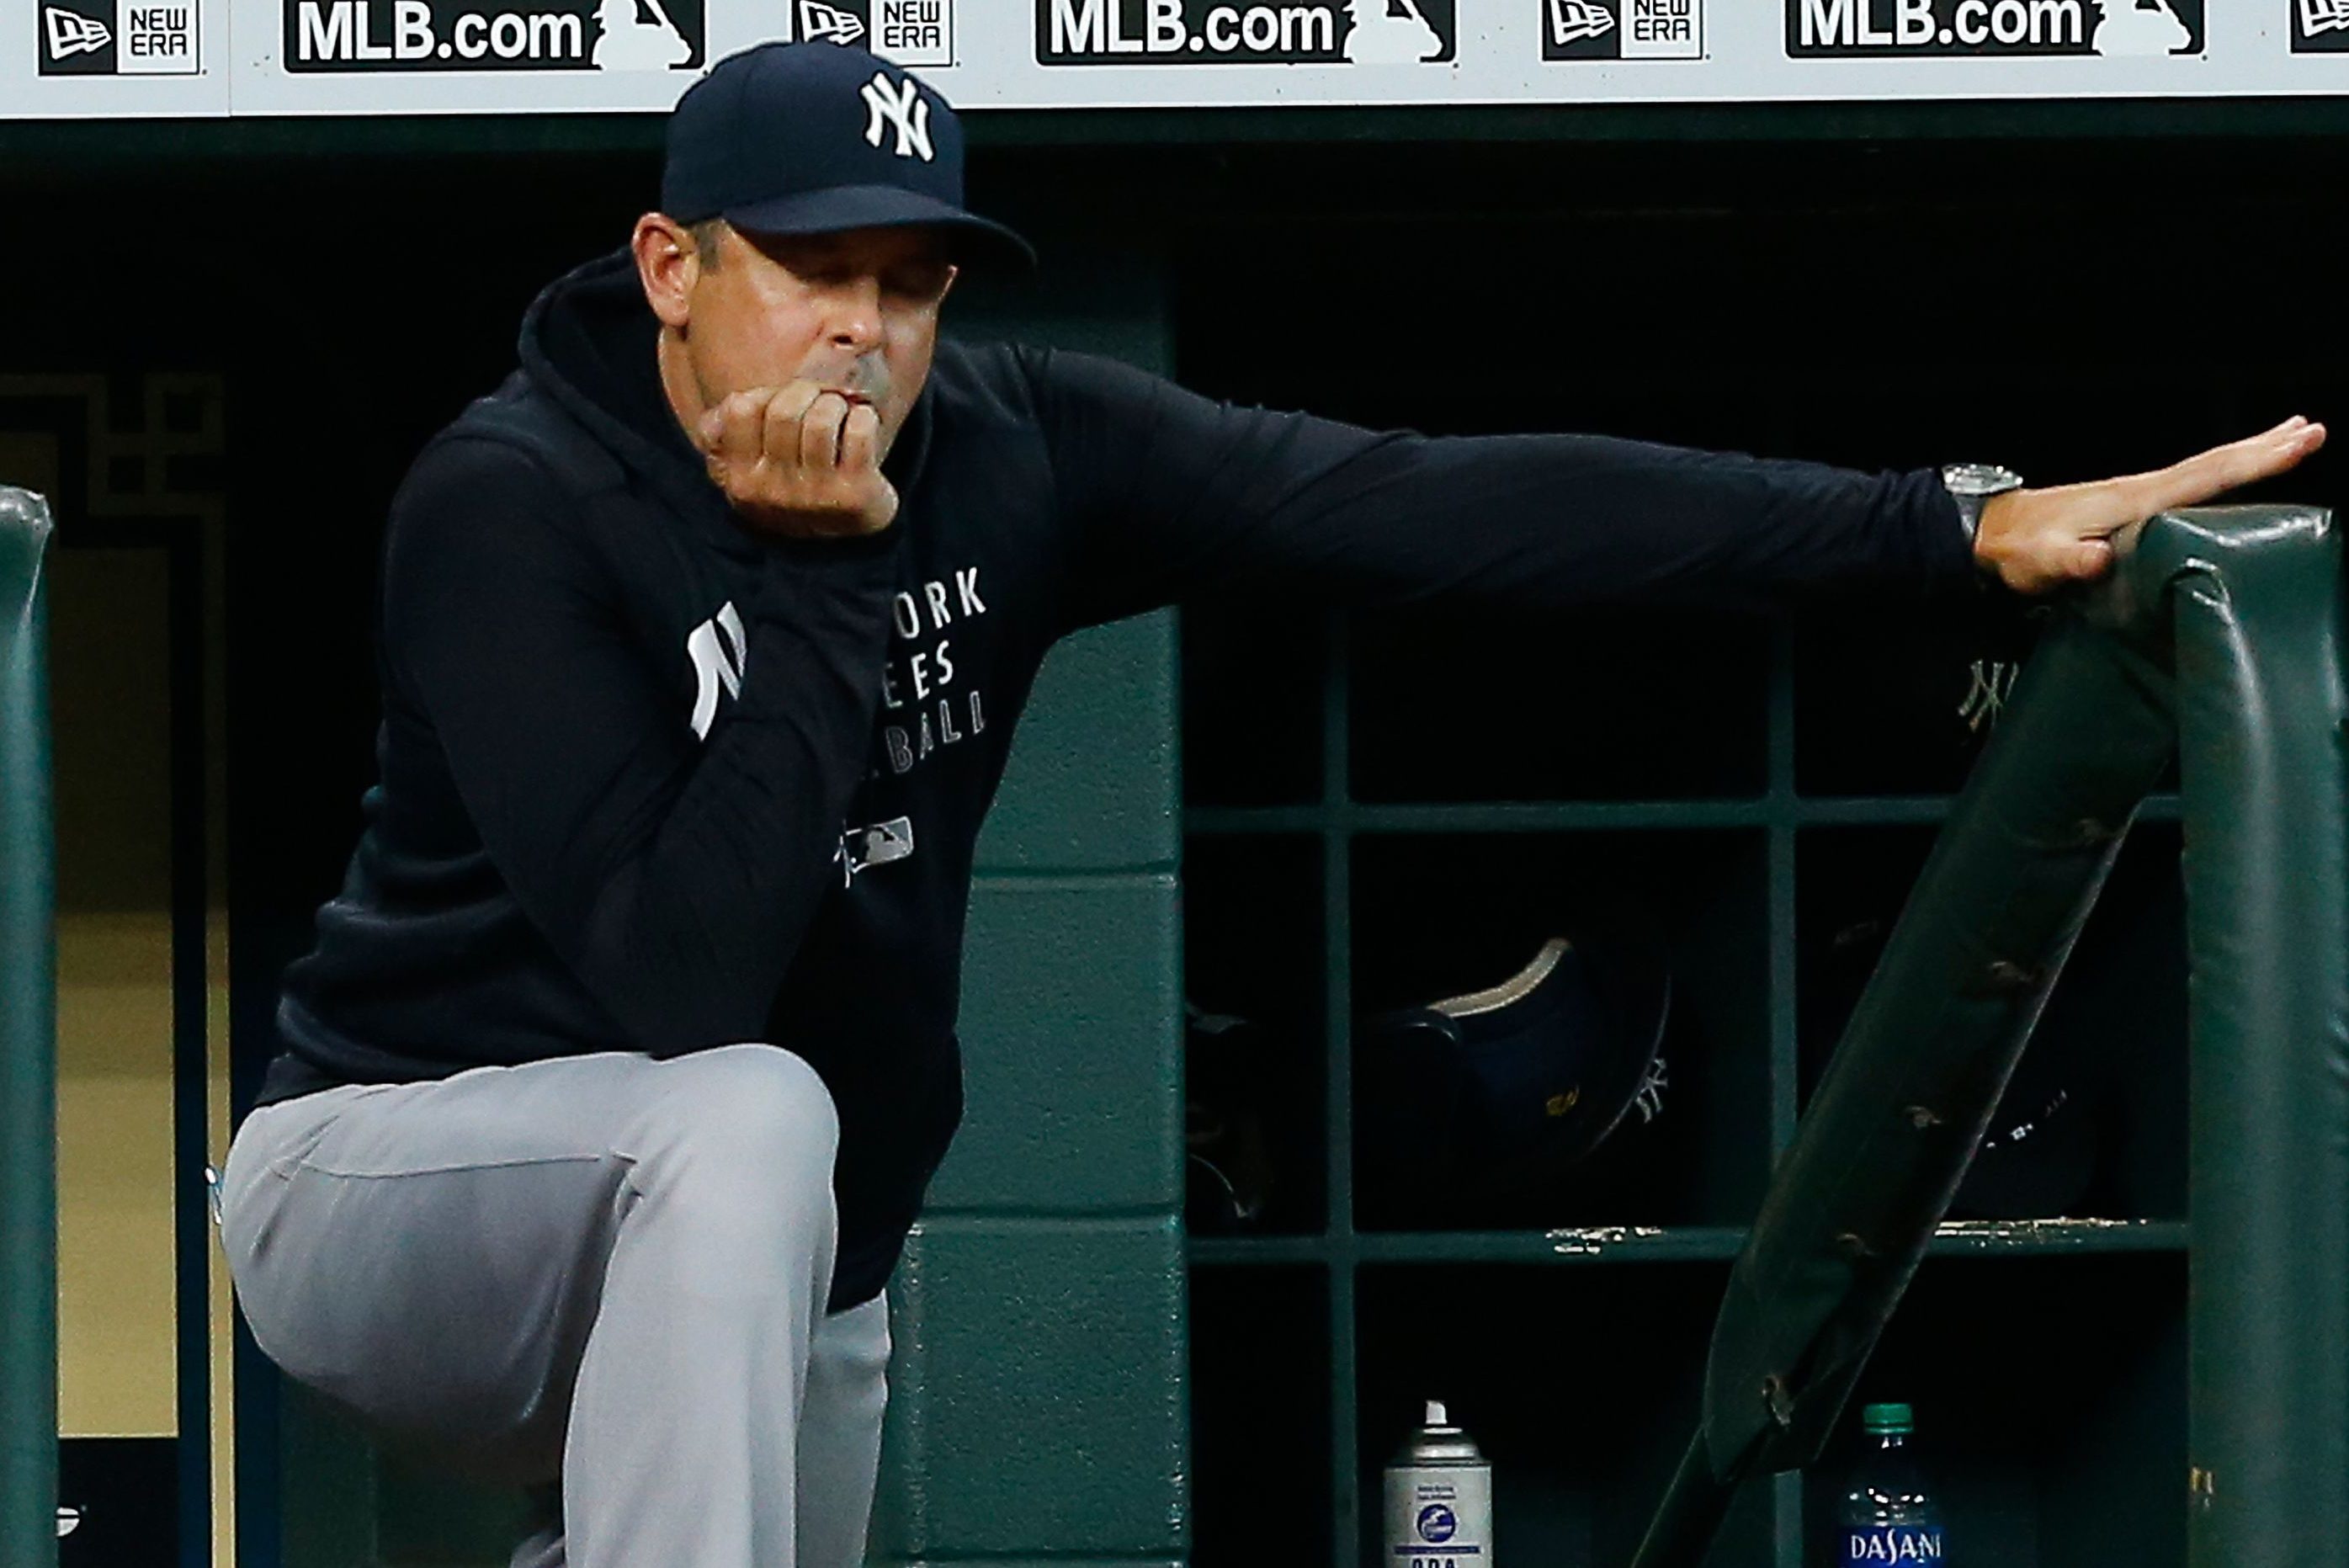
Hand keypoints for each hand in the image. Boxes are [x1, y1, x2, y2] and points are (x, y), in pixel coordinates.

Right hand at [692, 382, 899, 541]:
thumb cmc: (794, 483)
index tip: (784, 403)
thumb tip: (716, 418)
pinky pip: (859, 432)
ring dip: (835, 404)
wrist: (844, 535)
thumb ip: (724, 433)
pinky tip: (861, 424)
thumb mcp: (748, 465)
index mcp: (740, 480)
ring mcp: (815, 496)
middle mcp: (773, 492)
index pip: (740, 410)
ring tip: (839, 412)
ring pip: (821, 420)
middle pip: (785, 411)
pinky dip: (864, 418)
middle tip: (818, 399)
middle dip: (806, 393)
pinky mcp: (856, 495)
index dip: (765, 395)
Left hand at [1975, 416, 2326, 595]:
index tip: (2299, 441)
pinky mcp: (2128, 507)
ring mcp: (2135, 496)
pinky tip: (2232, 479)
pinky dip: (2219, 474)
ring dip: (2248, 455)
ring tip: (2289, 440)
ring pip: (2205, 471)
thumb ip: (2071, 561)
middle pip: (2214, 464)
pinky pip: (2189, 486)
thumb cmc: (2017, 550)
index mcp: (2133, 499)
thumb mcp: (2042, 561)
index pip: (2206, 475)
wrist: (1987, 535)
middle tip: (2313, 429)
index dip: (2254, 461)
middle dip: (2264, 449)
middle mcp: (2141, 490)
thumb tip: (2099, 559)